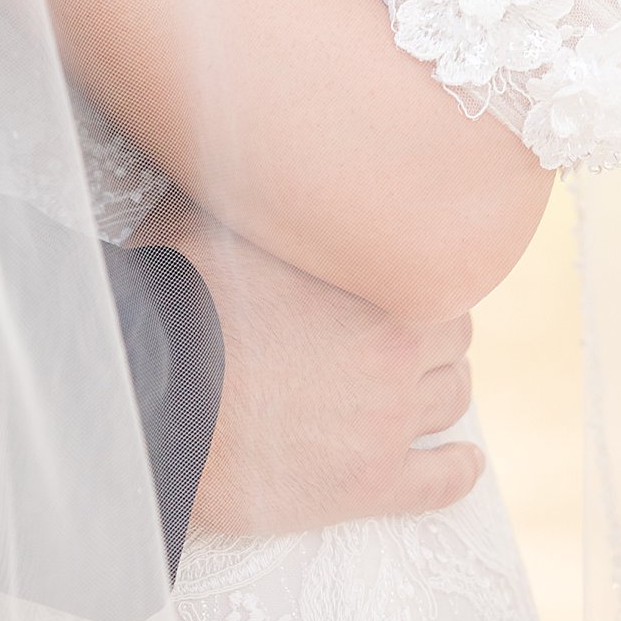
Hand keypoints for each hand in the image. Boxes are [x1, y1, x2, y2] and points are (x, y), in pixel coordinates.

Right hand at [138, 198, 480, 535]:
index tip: (401, 284)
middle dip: (437, 336)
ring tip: (435, 389)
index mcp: (372, 279)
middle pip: (454, 340)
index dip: (418, 279)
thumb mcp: (211, 208)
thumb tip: (247, 135)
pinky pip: (441, 484)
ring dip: (445, 391)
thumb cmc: (178, 293)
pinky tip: (464, 464)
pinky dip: (459, 471)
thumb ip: (250, 183)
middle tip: (416, 335)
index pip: (436, 275)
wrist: (156, 388)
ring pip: (452, 403)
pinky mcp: (370, 485)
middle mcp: (395, 348)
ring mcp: (387, 422)